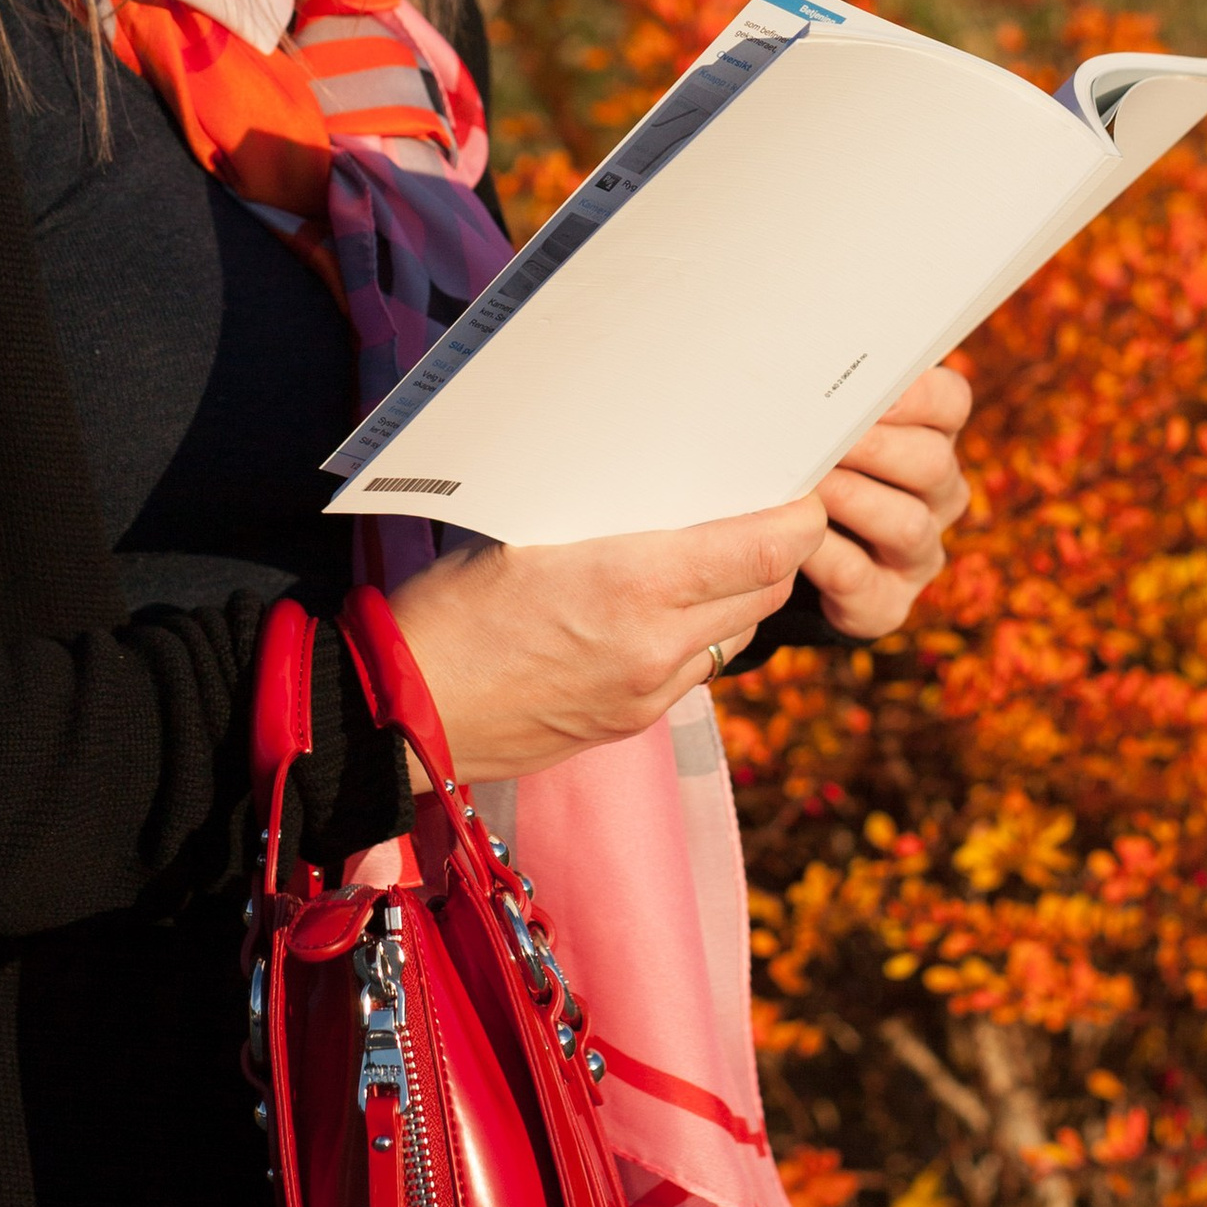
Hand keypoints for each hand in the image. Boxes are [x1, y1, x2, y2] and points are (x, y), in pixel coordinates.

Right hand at [386, 499, 824, 778]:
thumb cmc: (451, 609)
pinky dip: (703, 633)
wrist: (405, 713)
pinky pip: (699, 669)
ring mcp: (649, 693)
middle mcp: (657, 646)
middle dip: (779, 550)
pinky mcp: (632, 722)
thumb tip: (671, 484)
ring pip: (741, 633)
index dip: (799, 516)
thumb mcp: (528, 534)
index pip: (768, 549)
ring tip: (719, 558)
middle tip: (767, 510)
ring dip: (744, 595)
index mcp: (634, 584)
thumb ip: (613, 518)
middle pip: (768, 591)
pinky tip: (669, 609)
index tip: (801, 489)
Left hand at [799, 361, 972, 640]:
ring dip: (855, 501)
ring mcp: (917, 553)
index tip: (868, 388)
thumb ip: (824, 401)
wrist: (780, 557)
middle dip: (877, 447)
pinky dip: (827, 557)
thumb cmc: (802, 469)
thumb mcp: (818, 429)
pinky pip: (863, 578)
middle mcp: (937, 495)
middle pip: (932, 461)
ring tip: (810, 486)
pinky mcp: (886, 602)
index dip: (916, 394)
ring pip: (908, 524)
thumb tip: (793, 366)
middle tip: (825, 435)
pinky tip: (795, 541)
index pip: (950, 402)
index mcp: (930, 438)